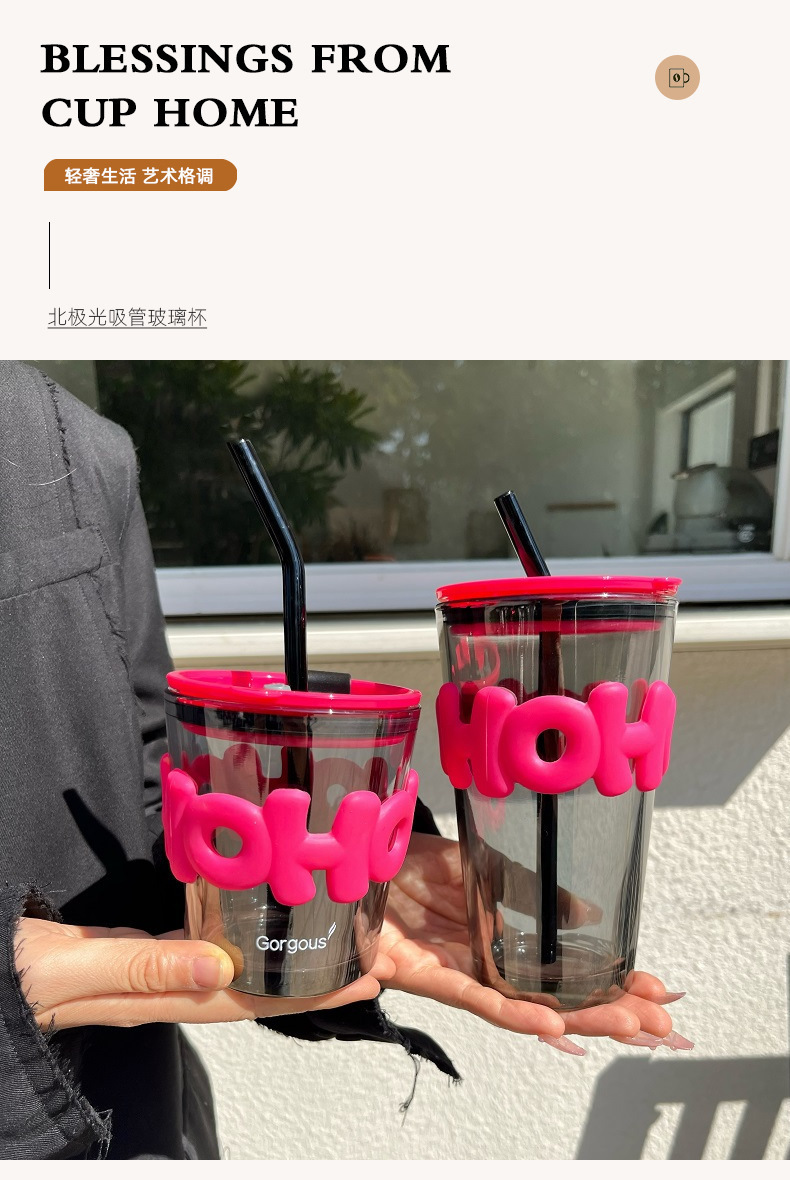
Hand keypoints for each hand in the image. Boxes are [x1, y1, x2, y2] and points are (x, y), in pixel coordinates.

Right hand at [14, 917, 379, 1030]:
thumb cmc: (26, 975)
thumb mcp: (81, 968)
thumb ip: (145, 967)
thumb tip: (219, 967)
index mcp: (162, 995)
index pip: (252, 1001)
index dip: (308, 994)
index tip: (360, 980)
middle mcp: (171, 986)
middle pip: (257, 987)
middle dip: (312, 978)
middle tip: (366, 957)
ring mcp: (159, 969)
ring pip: (237, 967)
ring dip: (282, 956)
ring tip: (328, 936)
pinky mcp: (145, 948)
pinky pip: (206, 945)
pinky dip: (239, 934)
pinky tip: (254, 916)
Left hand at [373, 833, 691, 1053]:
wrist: (356, 855)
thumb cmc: (406, 863)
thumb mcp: (480, 863)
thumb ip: (528, 887)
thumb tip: (586, 908)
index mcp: (500, 937)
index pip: (565, 968)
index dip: (611, 979)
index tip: (658, 990)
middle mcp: (486, 962)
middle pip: (556, 996)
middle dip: (609, 1010)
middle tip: (661, 1024)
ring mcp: (460, 973)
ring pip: (526, 1006)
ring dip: (577, 1018)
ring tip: (625, 1026)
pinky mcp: (428, 976)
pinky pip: (475, 999)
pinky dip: (513, 1012)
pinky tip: (550, 1022)